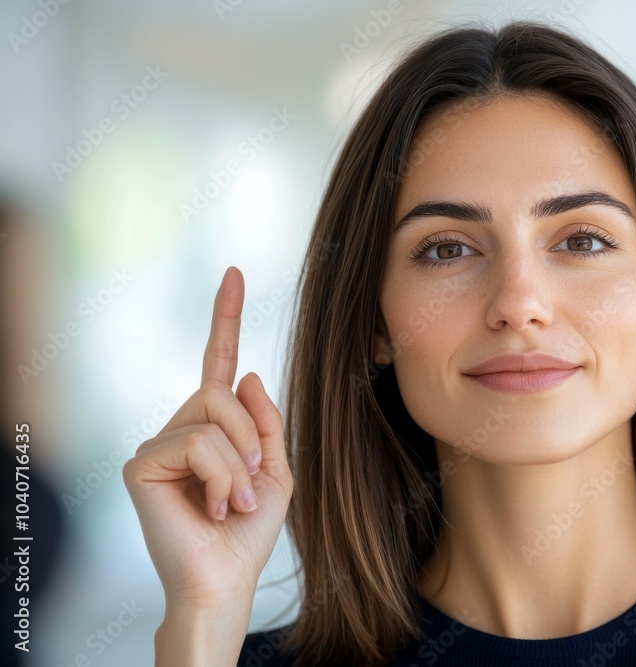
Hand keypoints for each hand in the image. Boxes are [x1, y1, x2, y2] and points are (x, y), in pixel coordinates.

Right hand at [123, 266, 293, 610]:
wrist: (227, 578)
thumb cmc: (249, 531)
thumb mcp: (277, 470)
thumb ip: (266, 422)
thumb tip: (248, 372)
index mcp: (213, 426)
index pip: (218, 363)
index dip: (226, 318)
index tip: (234, 273)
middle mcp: (180, 427)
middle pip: (223, 392)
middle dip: (252, 438)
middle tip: (252, 484)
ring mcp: (157, 444)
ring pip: (213, 416)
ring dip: (240, 464)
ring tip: (233, 502)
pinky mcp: (142, 463)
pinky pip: (198, 443)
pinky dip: (222, 476)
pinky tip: (214, 507)